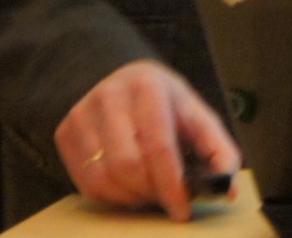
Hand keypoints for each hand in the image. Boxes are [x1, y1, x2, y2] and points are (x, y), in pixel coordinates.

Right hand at [53, 59, 241, 220]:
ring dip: (131, 197)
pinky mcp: (65, 133)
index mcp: (148, 86)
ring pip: (104, 178)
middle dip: (151, 192)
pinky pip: (86, 184)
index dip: (171, 185)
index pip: (158, 146)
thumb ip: (218, 150)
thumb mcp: (196, 116)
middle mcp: (110, 96)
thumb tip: (226, 189)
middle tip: (165, 197)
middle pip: (128, 166)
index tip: (182, 210)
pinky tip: (127, 187)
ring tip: (148, 191)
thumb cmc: (165, 103)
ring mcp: (82, 114)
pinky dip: (111, 197)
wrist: (123, 80)